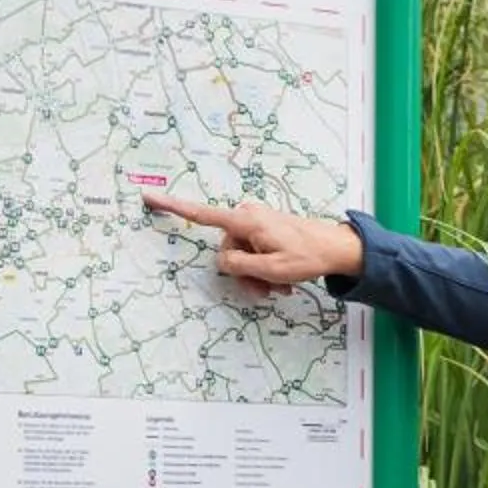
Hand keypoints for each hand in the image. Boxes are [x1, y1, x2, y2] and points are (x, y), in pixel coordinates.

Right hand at [143, 190, 364, 292]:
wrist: (339, 249)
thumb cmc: (309, 257)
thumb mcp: (271, 269)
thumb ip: (239, 266)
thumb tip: (222, 261)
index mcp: (245, 221)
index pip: (202, 214)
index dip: (174, 207)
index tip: (148, 196)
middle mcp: (247, 217)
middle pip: (227, 251)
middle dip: (245, 274)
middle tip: (268, 291)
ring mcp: (257, 223)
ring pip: (242, 256)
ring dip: (257, 276)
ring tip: (280, 287)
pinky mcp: (265, 229)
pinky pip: (254, 253)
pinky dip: (265, 269)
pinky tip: (283, 281)